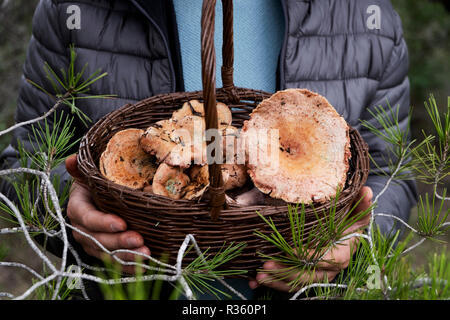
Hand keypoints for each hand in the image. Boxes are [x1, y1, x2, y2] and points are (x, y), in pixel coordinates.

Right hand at [65, 154, 149, 273]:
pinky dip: (129, 266)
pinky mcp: (104, 253)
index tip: (121, 223)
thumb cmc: (96, 185)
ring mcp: (92, 243)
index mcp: (77, 208)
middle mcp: (82, 229)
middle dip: (118, 242)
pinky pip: (115, 263)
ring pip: (107, 254)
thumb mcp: (89, 174)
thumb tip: (72, 159)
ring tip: (146, 253)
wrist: (97, 198)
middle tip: (139, 239)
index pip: (86, 217)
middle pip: (97, 239)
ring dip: (126, 256)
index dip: (102, 222)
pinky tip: (144, 264)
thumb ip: (82, 169)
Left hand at [249, 186, 372, 291]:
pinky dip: (273, 284)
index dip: (307, 256)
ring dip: (276, 280)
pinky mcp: (306, 279)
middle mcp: (328, 271)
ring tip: (258, 275)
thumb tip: (366, 191)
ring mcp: (317, 277)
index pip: (324, 259)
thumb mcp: (356, 215)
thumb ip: (361, 205)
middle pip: (306, 275)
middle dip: (285, 271)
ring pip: (296, 283)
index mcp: (340, 256)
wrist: (348, 240)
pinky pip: (289, 285)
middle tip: (266, 264)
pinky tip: (255, 282)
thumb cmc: (349, 226)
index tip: (288, 249)